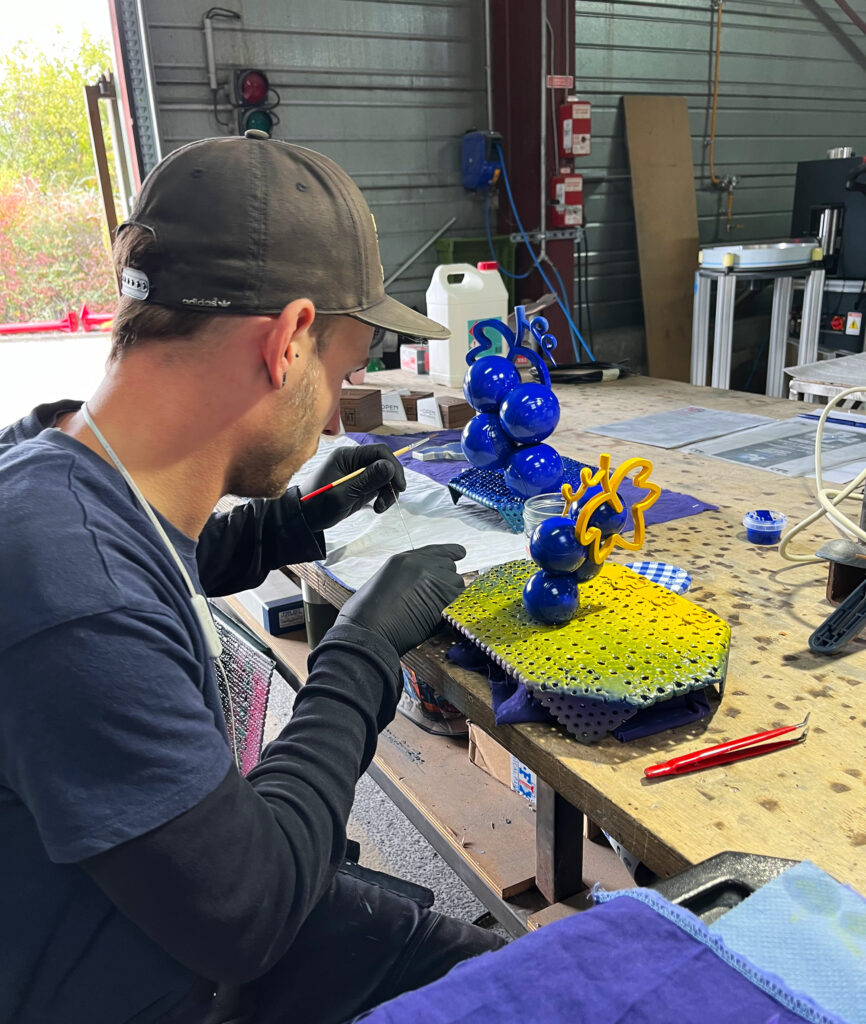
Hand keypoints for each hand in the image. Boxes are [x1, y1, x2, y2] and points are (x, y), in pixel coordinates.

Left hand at [300, 444, 406, 532]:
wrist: (304, 518)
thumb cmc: (318, 504)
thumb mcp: (343, 494)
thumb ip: (367, 480)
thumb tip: (389, 466)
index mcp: (347, 456)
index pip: (379, 452)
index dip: (392, 465)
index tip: (399, 485)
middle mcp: (354, 461)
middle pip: (384, 463)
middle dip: (391, 481)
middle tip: (390, 499)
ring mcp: (358, 473)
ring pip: (384, 476)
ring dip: (388, 491)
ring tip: (380, 508)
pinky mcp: (361, 485)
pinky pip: (379, 486)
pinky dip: (383, 496)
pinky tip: (377, 508)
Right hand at [336, 544, 466, 655]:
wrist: (367, 631)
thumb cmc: (365, 615)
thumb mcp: (384, 582)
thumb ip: (407, 577)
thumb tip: (422, 587)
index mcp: (404, 559)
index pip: (438, 551)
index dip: (451, 554)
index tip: (460, 555)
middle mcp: (422, 565)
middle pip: (450, 568)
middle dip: (447, 582)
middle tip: (434, 600)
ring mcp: (433, 581)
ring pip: (457, 584)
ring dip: (451, 597)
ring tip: (433, 612)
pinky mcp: (443, 600)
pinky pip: (460, 602)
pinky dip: (455, 610)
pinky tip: (441, 620)